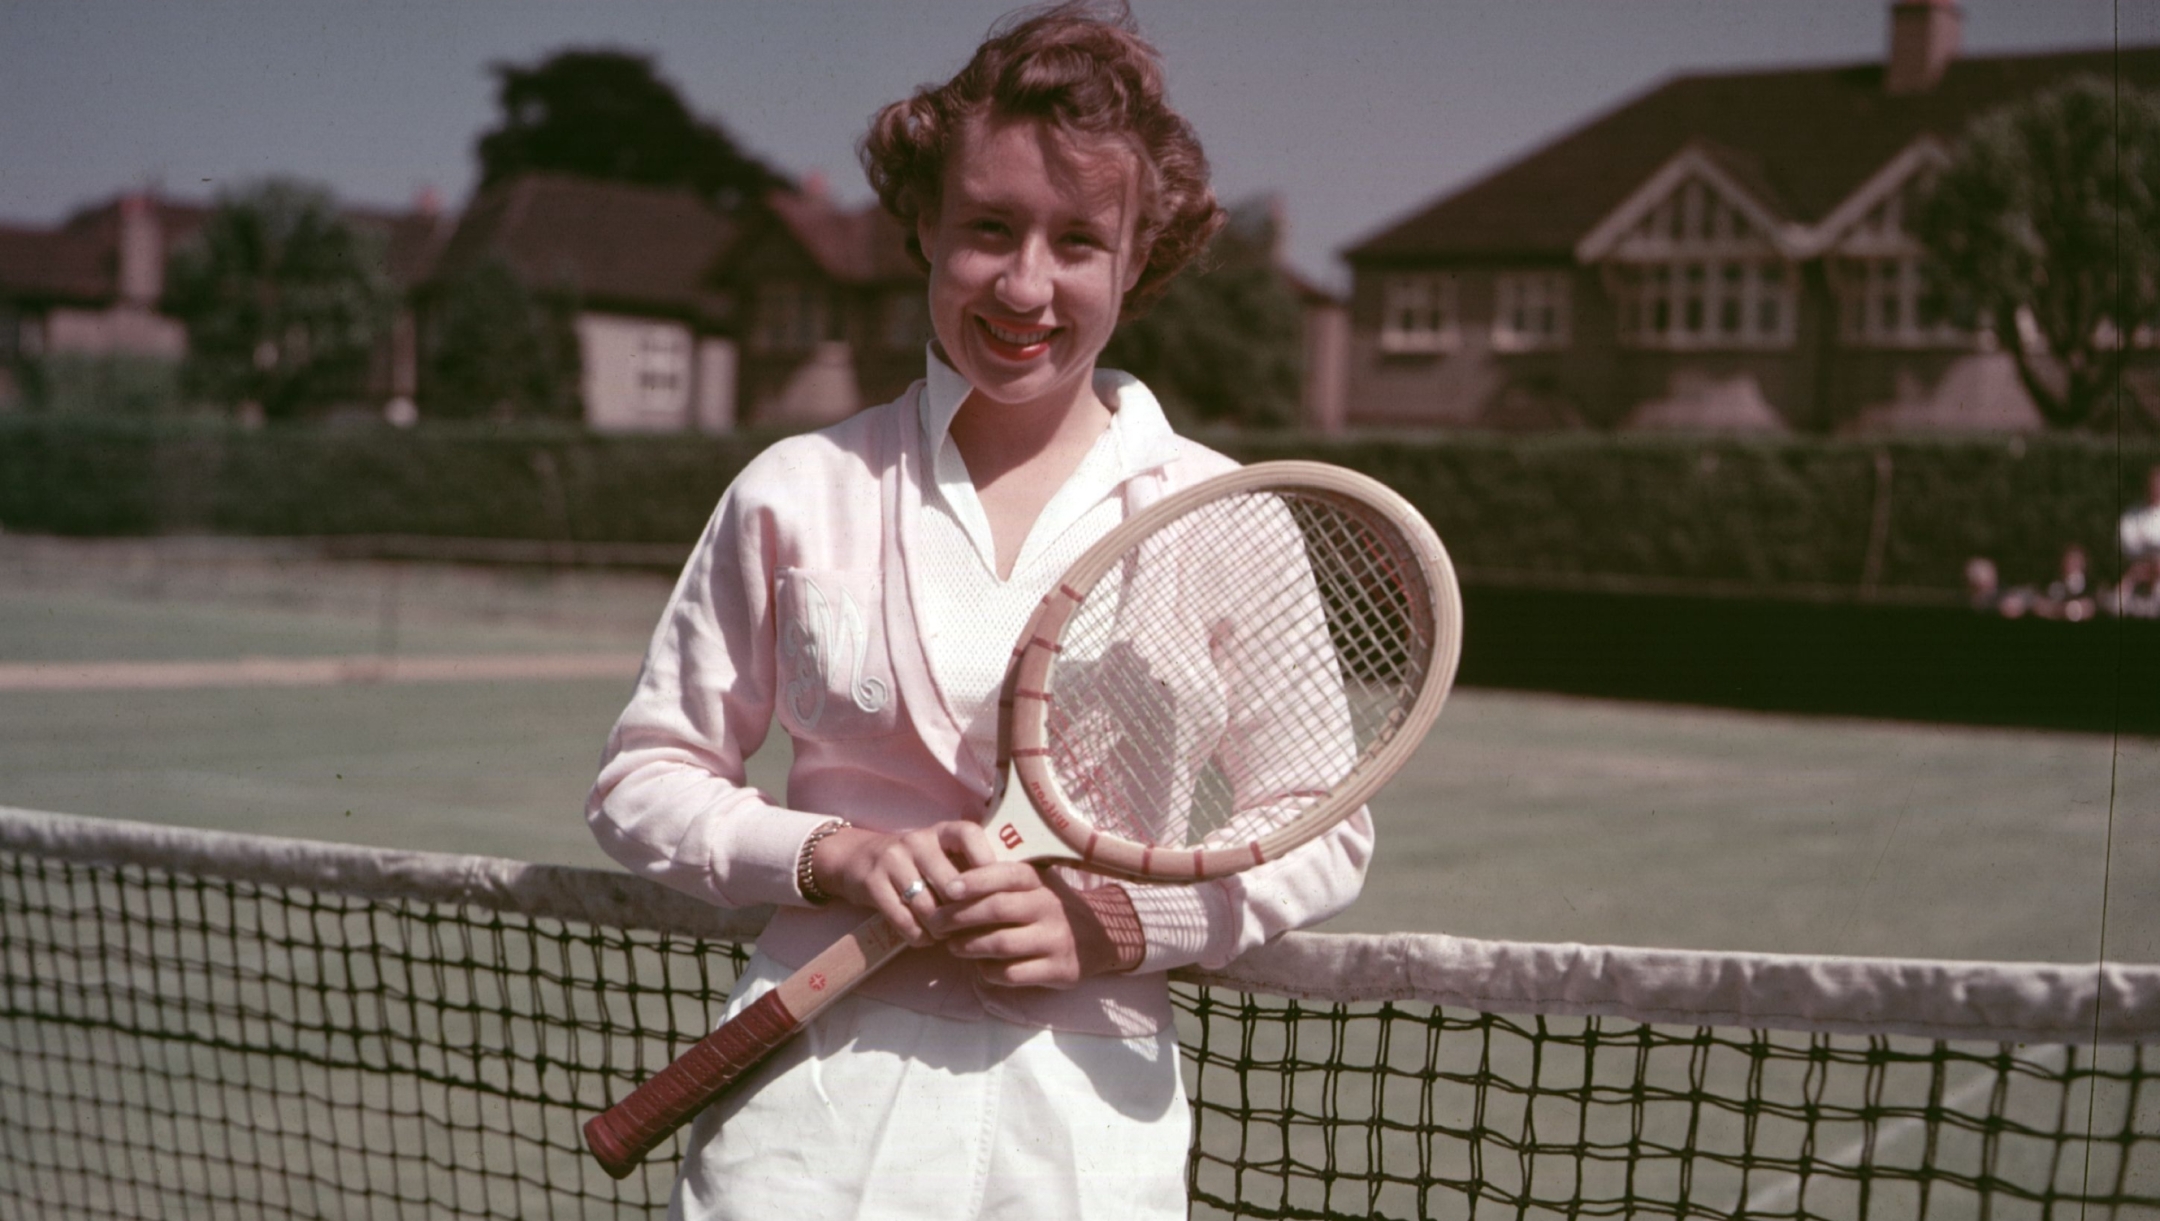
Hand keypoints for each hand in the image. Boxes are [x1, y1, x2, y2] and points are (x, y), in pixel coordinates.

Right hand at [811, 820, 993, 945]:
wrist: (858, 860)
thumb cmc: (917, 864)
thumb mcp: (943, 855)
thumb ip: (972, 868)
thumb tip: (1015, 896)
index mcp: (942, 830)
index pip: (970, 835)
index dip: (987, 864)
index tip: (997, 892)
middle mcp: (918, 840)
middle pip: (951, 883)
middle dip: (964, 913)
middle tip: (970, 928)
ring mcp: (893, 859)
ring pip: (927, 906)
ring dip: (941, 930)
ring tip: (946, 935)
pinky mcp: (872, 882)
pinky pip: (903, 919)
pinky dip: (918, 936)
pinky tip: (924, 938)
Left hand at [927, 867, 1133, 989]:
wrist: (1097, 936)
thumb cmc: (1048, 905)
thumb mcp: (1033, 884)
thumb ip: (999, 878)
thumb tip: (948, 876)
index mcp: (1039, 881)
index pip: (1005, 874)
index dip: (974, 880)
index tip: (948, 889)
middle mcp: (1049, 907)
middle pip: (997, 909)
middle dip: (959, 917)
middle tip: (936, 923)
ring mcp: (1055, 939)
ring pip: (1001, 944)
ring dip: (969, 946)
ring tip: (953, 946)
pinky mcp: (1058, 970)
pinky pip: (1012, 974)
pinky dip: (989, 972)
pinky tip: (981, 966)